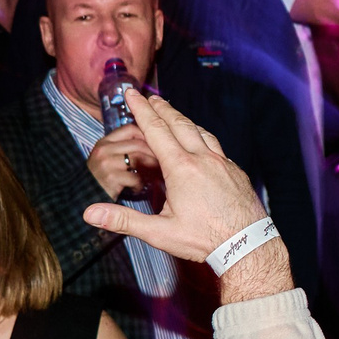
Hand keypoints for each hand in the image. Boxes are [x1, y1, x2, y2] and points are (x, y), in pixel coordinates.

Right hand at [81, 87, 271, 264]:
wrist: (248, 245)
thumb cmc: (204, 240)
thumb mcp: (159, 232)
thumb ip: (124, 220)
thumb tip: (90, 213)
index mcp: (181, 168)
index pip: (156, 130)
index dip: (141, 110)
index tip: (131, 94)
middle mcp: (202, 159)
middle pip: (179, 124)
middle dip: (161, 108)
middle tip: (149, 97)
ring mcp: (221, 163)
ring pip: (200, 131)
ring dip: (183, 119)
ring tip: (172, 113)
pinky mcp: (234, 170)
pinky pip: (215, 145)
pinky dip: (202, 135)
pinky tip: (200, 140)